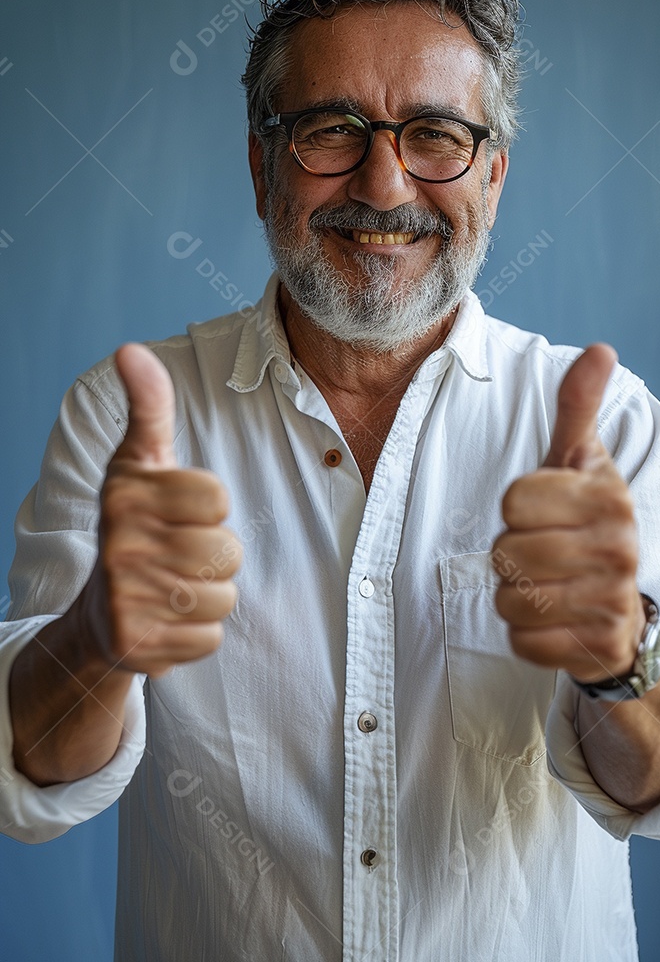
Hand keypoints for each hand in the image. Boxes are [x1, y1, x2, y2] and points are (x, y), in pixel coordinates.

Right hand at [85, 343, 241, 678]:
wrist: (99, 613)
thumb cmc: (134, 526)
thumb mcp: (139, 462)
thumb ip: (148, 406)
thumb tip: (130, 349)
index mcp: (127, 495)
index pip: (217, 499)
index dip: (211, 508)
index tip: (183, 512)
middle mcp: (120, 545)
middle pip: (226, 551)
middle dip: (215, 556)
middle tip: (179, 555)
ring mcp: (126, 598)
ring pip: (223, 596)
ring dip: (209, 595)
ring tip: (175, 587)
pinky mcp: (137, 644)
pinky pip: (210, 637)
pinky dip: (197, 633)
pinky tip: (169, 619)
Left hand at [492, 344, 645, 682]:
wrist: (618, 608)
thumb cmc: (582, 523)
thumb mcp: (578, 463)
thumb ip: (578, 409)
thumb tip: (601, 349)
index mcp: (608, 497)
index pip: (514, 500)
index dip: (514, 508)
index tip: (539, 512)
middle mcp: (619, 549)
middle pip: (507, 553)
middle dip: (508, 555)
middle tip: (537, 553)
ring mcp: (611, 602)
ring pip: (512, 600)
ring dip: (512, 595)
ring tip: (542, 586)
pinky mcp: (596, 648)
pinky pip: (523, 642)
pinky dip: (523, 634)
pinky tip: (550, 620)